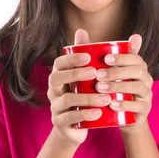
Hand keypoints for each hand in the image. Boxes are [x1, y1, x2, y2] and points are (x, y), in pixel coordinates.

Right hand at [47, 29, 111, 147]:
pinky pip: (70, 118)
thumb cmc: (82, 96)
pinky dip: (84, 115)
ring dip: (86, 97)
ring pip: (66, 99)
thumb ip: (86, 54)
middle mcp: (53, 90)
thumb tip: (82, 29)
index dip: (71, 59)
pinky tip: (98, 113)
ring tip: (105, 97)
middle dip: (76, 74)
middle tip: (96, 72)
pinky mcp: (60, 123)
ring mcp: (55, 107)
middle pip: (57, 78)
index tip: (88, 56)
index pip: (58, 63)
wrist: (75, 128)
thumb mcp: (85, 77)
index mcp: (58, 76)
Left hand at [95, 34, 153, 134]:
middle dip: (117, 72)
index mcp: (138, 68)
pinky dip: (125, 105)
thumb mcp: (104, 72)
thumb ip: (94, 54)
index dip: (122, 57)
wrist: (121, 118)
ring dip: (119, 87)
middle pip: (138, 71)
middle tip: (98, 75)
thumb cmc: (111, 90)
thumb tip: (80, 31)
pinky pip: (139, 106)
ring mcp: (147, 96)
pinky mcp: (144, 111)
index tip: (105, 58)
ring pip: (138, 87)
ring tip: (100, 89)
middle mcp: (146, 80)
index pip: (135, 57)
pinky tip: (112, 104)